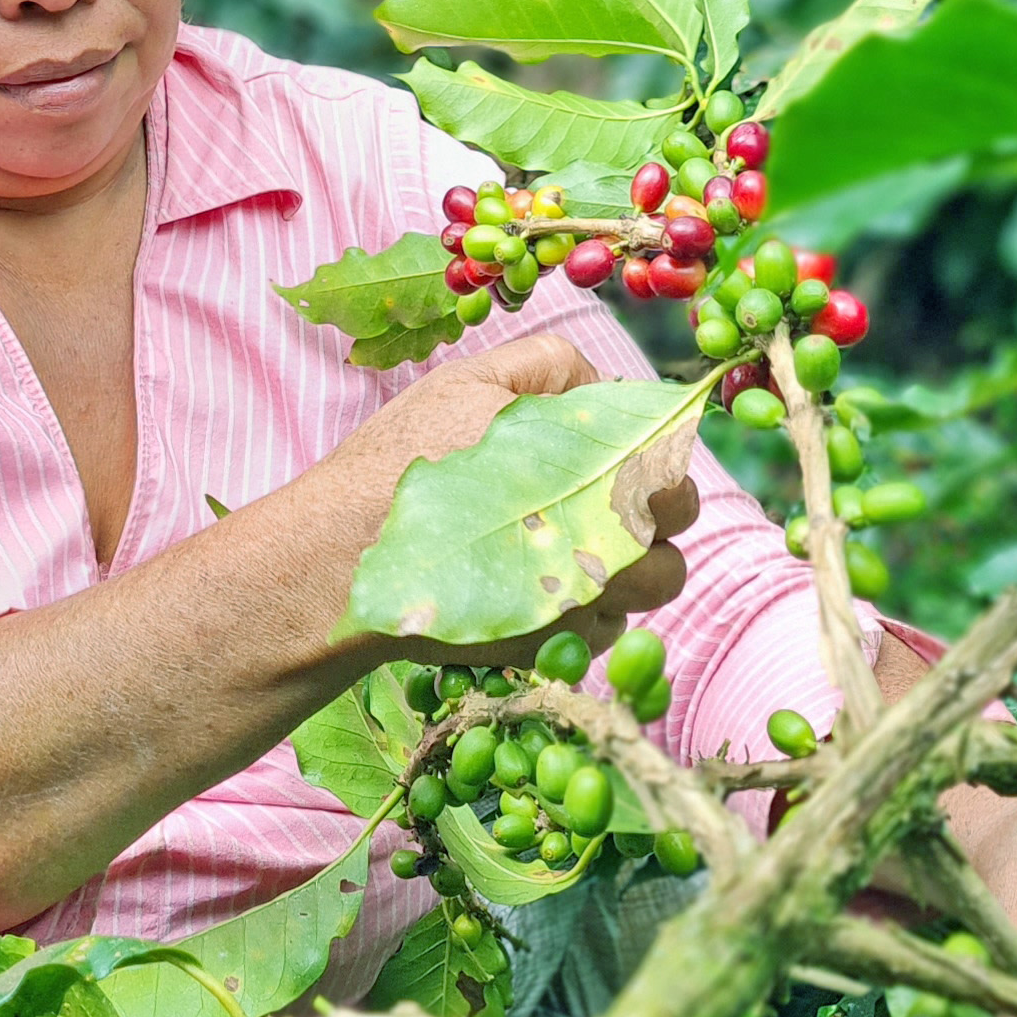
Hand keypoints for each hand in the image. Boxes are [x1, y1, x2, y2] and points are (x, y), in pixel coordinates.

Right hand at [323, 333, 701, 666]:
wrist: (342, 563)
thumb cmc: (403, 465)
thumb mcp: (468, 382)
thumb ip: (547, 366)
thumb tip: (602, 386)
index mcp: (594, 471)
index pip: (669, 457)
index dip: (656, 443)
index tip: (624, 439)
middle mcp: (603, 545)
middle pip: (674, 525)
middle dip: (652, 503)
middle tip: (603, 488)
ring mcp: (582, 605)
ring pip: (651, 584)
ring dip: (629, 560)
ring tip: (574, 538)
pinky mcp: (553, 649)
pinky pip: (606, 629)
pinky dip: (589, 606)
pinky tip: (539, 579)